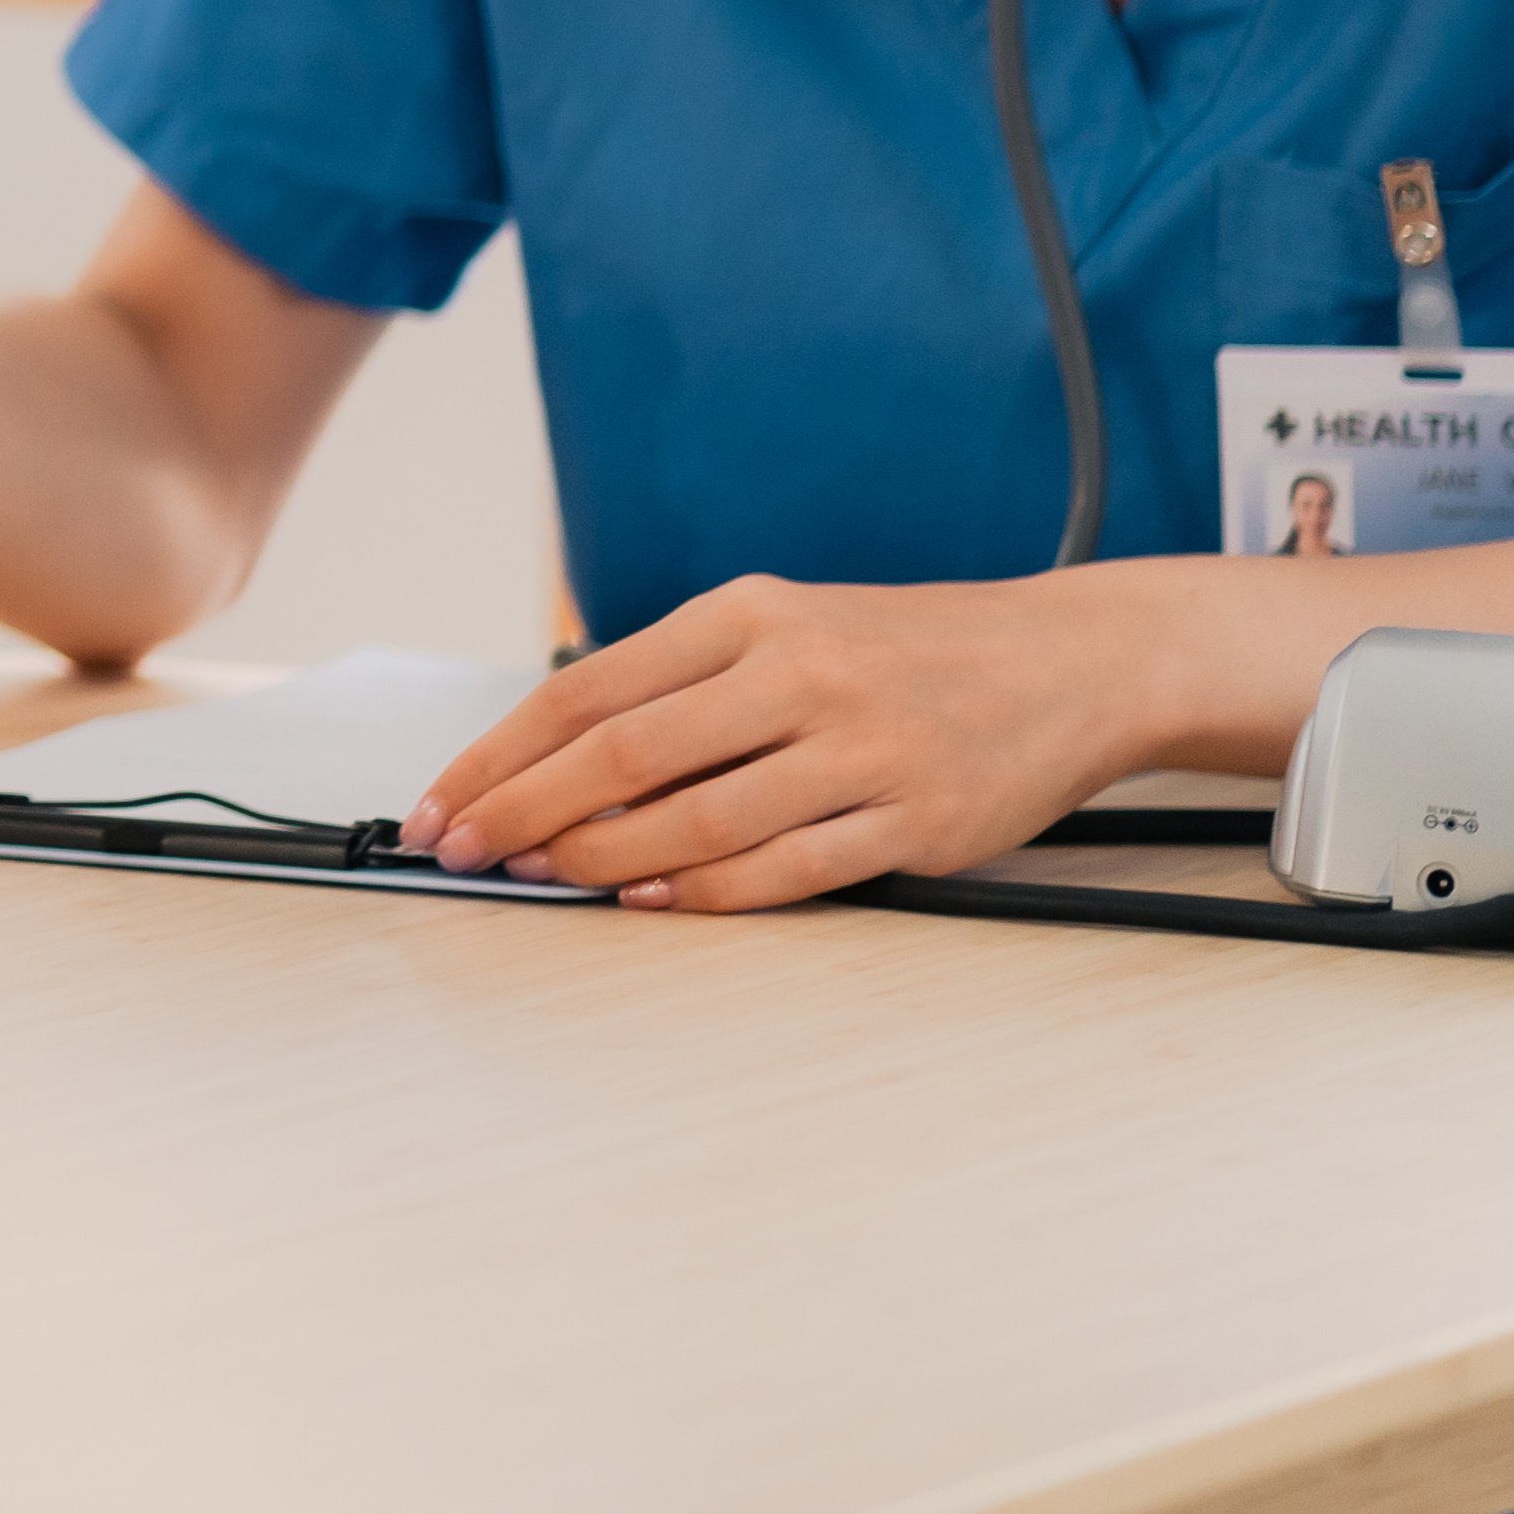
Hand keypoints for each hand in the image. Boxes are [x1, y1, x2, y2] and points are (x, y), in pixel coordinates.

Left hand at [416, 569, 1146, 907]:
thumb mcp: (785, 626)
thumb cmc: (903, 650)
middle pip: (624, 753)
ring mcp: (861, 747)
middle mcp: (797, 672)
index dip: (502, 755)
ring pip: (697, 818)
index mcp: (746, 614)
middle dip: (526, 810)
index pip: (587, 690)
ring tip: (542, 878)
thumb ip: (684, 685)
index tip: (444, 804)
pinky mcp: (917, 817)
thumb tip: (556, 768)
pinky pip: (789, 867)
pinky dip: (708, 890)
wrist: (1069, 659)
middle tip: (466, 854)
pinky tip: (650, 898)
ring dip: (603, 857)